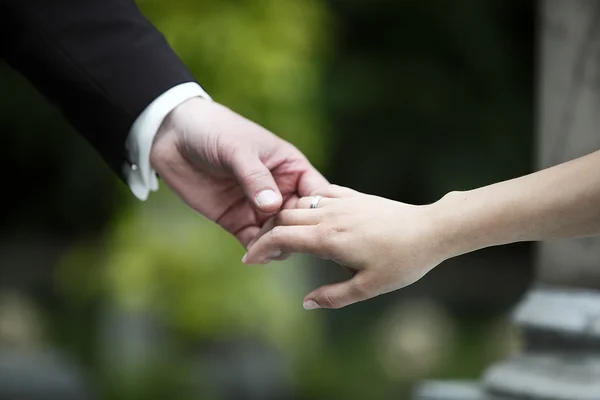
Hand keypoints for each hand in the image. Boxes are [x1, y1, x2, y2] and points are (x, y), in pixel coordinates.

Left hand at [150, 98, 327, 246]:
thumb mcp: (238, 149)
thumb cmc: (214, 130)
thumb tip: (273, 207)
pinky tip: (255, 255)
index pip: (317, 193)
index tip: (322, 226)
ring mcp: (258, 208)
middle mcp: (280, 190)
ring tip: (270, 250)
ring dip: (278, 246)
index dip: (322, 211)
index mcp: (291, 167)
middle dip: (299, 234)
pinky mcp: (236, 221)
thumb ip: (255, 178)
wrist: (173, 137)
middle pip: (300, 220)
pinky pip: (253, 242)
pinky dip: (257, 251)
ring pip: (279, 236)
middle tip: (291, 243)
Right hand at [243, 185, 448, 308]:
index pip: (281, 238)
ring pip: (299, 204)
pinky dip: (304, 203)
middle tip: (260, 251)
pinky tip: (306, 214)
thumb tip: (306, 302)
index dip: (260, 248)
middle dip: (265, 233)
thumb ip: (334, 297)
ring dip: (282, 218)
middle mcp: (330, 216)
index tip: (248, 260)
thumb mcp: (369, 287)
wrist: (430, 230)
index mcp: (329, 239)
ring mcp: (342, 203)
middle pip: (283, 217)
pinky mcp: (354, 197)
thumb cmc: (402, 261)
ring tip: (280, 235)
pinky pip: (319, 193)